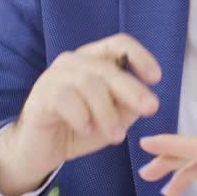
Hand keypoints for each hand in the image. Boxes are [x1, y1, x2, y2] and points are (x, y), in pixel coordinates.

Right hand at [0, 33, 161, 195]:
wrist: (41, 152)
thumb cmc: (81, 129)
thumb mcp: (113, 119)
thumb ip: (129, 106)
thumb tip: (143, 100)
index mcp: (93, 60)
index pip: (118, 43)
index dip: (140, 56)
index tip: (156, 78)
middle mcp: (73, 62)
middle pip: (107, 67)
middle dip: (132, 89)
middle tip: (150, 109)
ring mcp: (54, 76)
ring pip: (89, 84)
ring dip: (108, 112)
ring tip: (117, 137)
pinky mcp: (41, 96)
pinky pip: (66, 100)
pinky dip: (82, 117)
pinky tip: (86, 130)